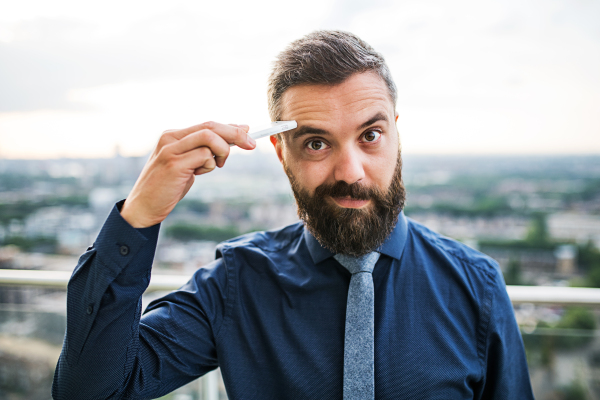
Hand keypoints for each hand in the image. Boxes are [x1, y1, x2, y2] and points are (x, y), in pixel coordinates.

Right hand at [120, 121, 255, 227]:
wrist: (144, 207)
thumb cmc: (168, 186)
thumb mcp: (188, 164)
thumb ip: (205, 150)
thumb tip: (234, 135)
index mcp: (173, 135)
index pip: (207, 124)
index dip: (230, 127)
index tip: (248, 132)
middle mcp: (170, 138)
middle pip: (210, 126)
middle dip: (235, 134)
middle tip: (251, 144)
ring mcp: (170, 149)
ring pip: (209, 137)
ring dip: (222, 151)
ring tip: (217, 165)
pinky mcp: (174, 164)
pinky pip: (204, 155)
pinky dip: (210, 165)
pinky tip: (199, 173)